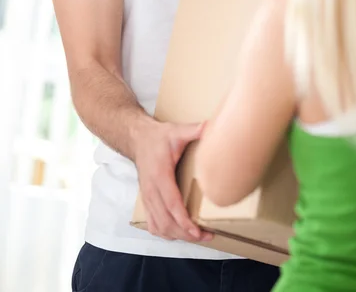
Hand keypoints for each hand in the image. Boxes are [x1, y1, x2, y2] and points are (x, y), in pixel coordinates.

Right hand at [134, 117, 212, 242]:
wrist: (137, 138)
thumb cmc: (158, 137)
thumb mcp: (176, 131)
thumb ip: (194, 130)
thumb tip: (212, 126)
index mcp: (160, 176)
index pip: (172, 205)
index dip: (185, 221)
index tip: (198, 231)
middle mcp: (152, 191)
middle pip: (167, 222)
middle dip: (186, 233)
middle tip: (207, 236)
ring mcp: (147, 198)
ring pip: (159, 227)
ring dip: (177, 236)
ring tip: (197, 236)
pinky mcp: (146, 200)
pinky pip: (153, 224)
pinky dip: (165, 233)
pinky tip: (178, 233)